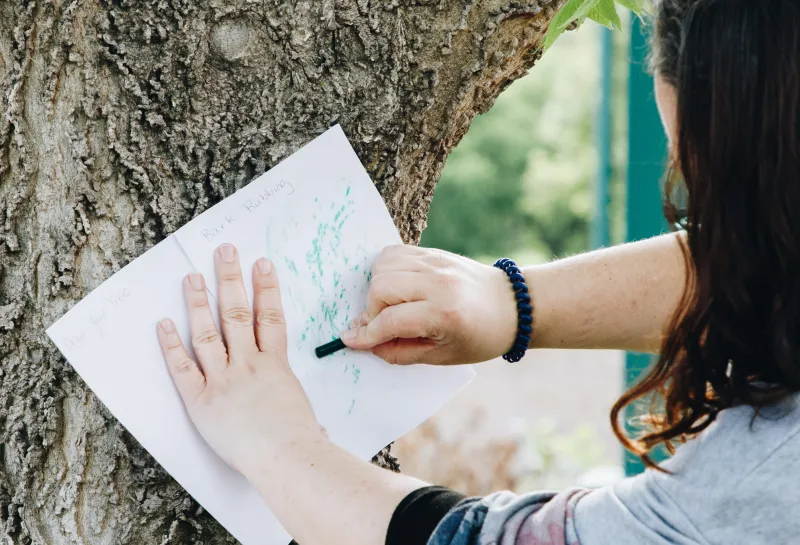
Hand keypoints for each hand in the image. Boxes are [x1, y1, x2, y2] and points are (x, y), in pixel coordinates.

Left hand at [156, 244, 321, 475]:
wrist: (284, 456)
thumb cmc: (301, 442)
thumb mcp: (308, 421)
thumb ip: (308, 419)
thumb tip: (318, 430)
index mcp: (275, 366)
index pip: (270, 317)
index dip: (266, 288)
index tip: (262, 264)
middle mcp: (248, 364)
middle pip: (237, 313)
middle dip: (230, 279)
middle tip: (224, 252)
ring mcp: (223, 379)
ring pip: (207, 332)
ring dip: (198, 302)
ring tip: (192, 277)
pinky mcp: (201, 400)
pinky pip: (183, 368)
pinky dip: (171, 345)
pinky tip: (163, 323)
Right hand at [341, 245, 518, 364]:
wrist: (513, 305)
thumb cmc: (480, 336)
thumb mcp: (442, 356)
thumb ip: (400, 351)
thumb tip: (367, 344)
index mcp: (444, 312)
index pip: (390, 320)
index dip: (366, 334)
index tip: (350, 341)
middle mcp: (438, 282)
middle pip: (380, 287)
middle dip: (372, 311)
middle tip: (380, 326)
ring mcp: (436, 261)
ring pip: (383, 266)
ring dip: (377, 289)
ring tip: (390, 306)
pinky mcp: (434, 251)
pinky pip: (394, 253)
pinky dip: (387, 271)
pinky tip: (397, 288)